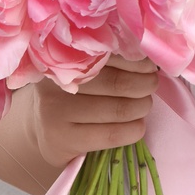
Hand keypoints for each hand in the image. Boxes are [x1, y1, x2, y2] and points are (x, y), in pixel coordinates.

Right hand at [17, 54, 160, 170]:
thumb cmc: (74, 91)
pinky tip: (138, 126)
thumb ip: (108, 59)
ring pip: (117, 109)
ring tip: (145, 104)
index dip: (137, 60)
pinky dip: (133, 130)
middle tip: (151, 84)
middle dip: (144, 84)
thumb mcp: (83, 68)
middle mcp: (58, 82)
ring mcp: (57, 112)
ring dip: (142, 107)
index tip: (151, 64)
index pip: (110, 54)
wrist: (43, 126)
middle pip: (117, 82)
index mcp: (65, 55)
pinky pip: (110, 135)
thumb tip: (149, 58)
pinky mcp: (63, 140)